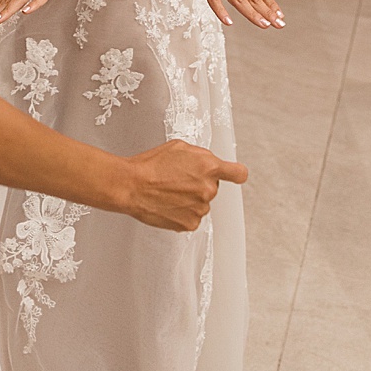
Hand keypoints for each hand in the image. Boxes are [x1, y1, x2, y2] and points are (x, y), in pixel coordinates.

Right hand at [119, 139, 247, 231]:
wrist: (132, 186)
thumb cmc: (150, 165)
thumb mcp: (178, 147)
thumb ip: (199, 156)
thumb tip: (206, 163)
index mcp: (209, 167)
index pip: (238, 173)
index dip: (235, 174)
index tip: (233, 175)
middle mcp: (209, 189)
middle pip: (213, 187)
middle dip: (200, 184)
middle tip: (178, 180)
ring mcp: (200, 208)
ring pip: (201, 203)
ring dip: (190, 199)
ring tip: (169, 193)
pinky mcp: (190, 224)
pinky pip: (192, 218)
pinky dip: (182, 213)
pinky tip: (168, 205)